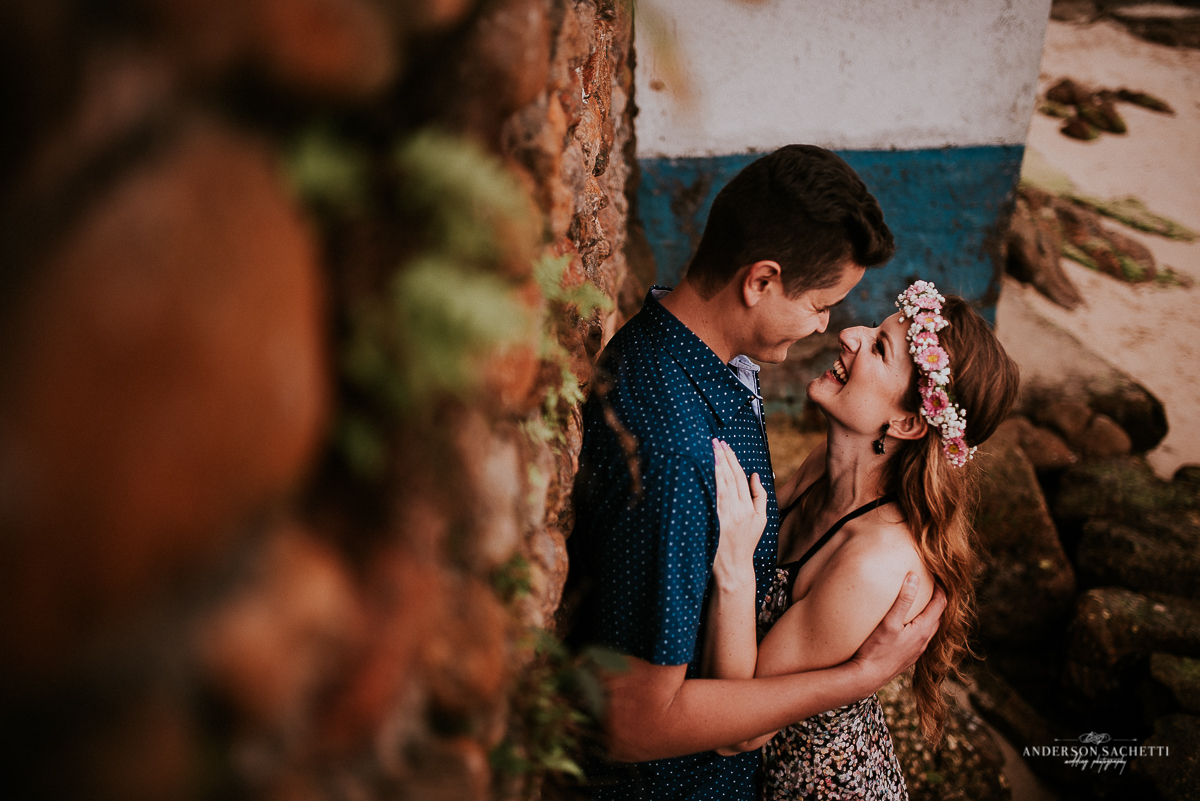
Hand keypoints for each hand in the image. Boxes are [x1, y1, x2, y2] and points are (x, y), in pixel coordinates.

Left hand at [712, 440, 766, 586]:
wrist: (734, 567)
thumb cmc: (746, 542)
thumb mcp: (761, 520)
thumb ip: (760, 496)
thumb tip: (755, 474)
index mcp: (749, 508)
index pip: (740, 477)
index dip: (732, 460)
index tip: (725, 445)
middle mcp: (738, 510)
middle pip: (729, 477)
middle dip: (722, 457)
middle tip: (714, 441)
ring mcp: (725, 517)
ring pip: (720, 485)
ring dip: (714, 466)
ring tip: (709, 450)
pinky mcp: (713, 523)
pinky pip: (710, 500)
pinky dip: (707, 484)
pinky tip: (702, 472)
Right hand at [847, 573, 945, 690]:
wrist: (866, 678)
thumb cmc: (876, 650)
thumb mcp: (889, 622)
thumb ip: (903, 600)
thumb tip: (914, 577)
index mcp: (923, 630)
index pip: (940, 604)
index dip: (941, 589)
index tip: (937, 575)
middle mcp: (924, 641)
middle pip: (938, 616)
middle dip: (938, 600)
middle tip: (931, 586)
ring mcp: (917, 651)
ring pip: (930, 628)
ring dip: (930, 614)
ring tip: (921, 602)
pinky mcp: (908, 657)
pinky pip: (921, 637)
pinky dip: (921, 625)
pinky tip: (908, 624)